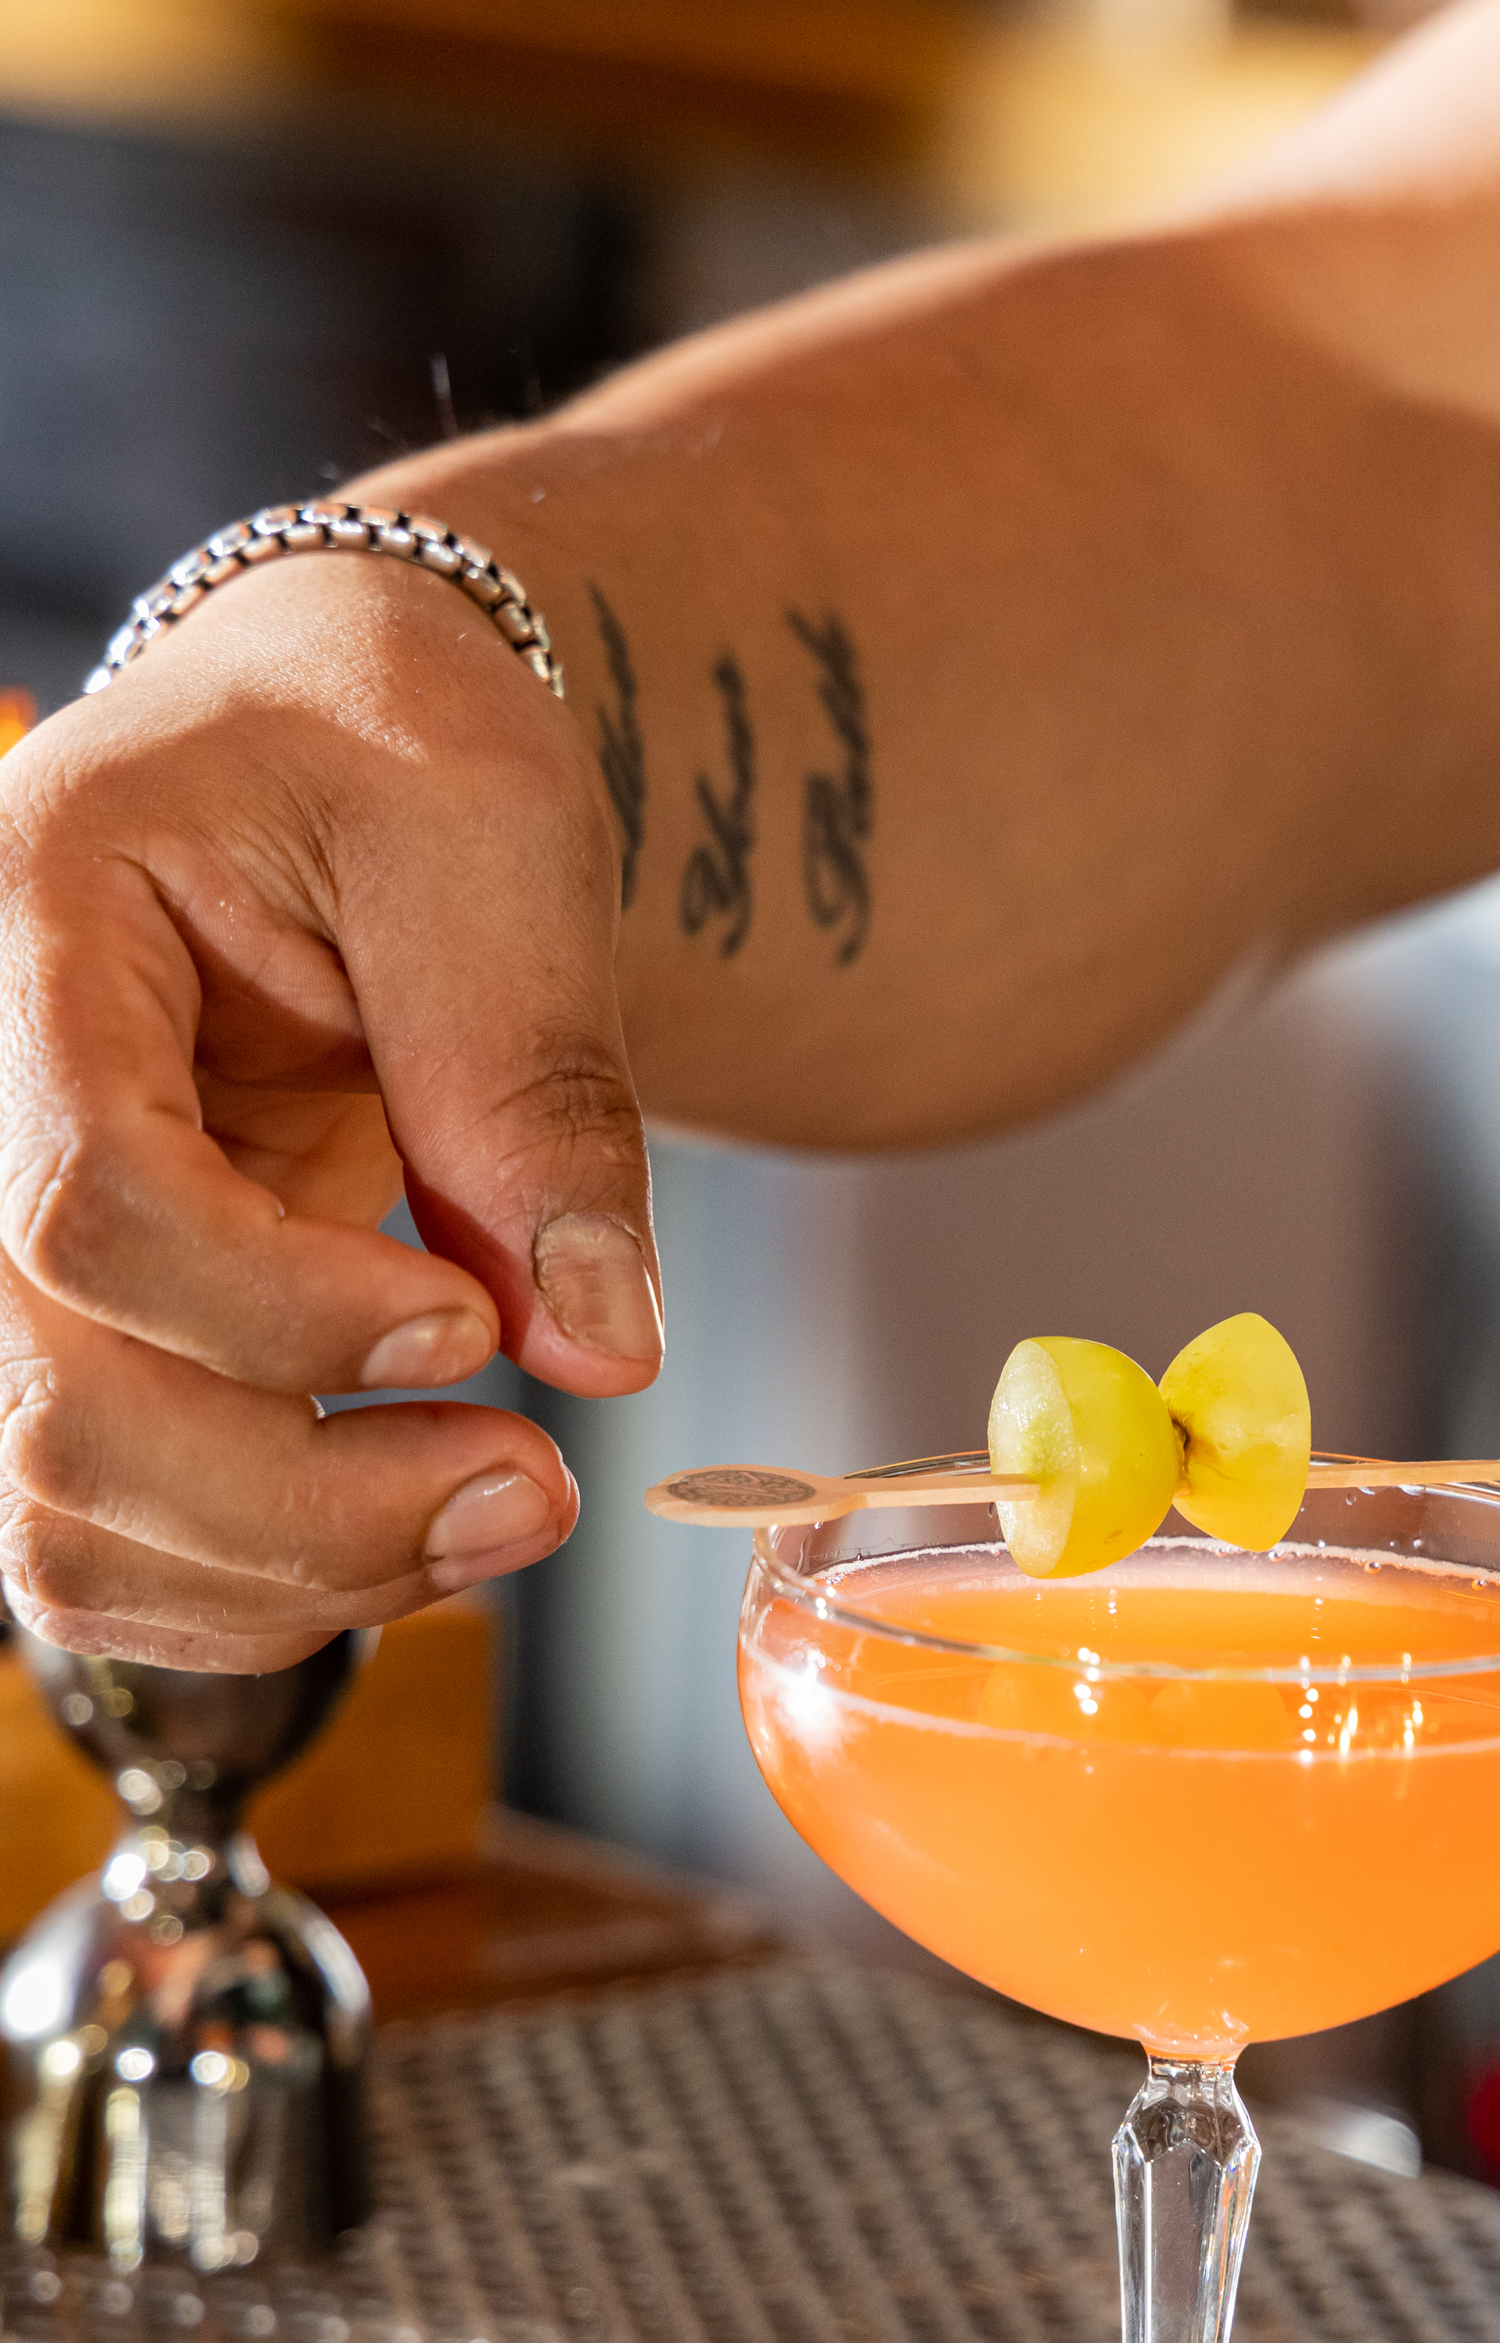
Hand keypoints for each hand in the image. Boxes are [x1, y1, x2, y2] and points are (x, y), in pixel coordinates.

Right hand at [0, 553, 659, 1668]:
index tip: (471, 1321)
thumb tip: (599, 1342)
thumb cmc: (393, 751)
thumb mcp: (493, 841)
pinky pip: (97, 1545)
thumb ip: (534, 1085)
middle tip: (544, 1485)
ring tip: (508, 1506)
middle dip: (316, 1499)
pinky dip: (267, 1592)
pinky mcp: (59, 1339)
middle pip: (56, 1403)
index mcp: (29, 932)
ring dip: (305, 1573)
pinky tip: (415, 1532)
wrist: (330, 751)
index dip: (288, 1313)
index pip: (89, 1206)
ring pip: (62, 1512)